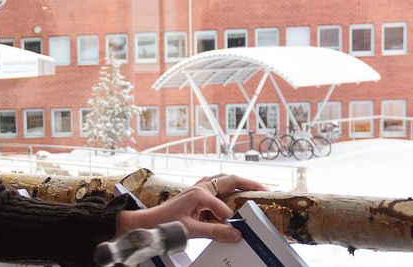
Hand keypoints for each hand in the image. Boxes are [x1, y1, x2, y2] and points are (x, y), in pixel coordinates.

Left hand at [116, 174, 265, 242]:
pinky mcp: (195, 193)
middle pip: (229, 179)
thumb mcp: (190, 230)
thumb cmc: (164, 223)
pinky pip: (216, 185)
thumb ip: (214, 232)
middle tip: (266, 189)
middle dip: (248, 183)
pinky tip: (234, 193)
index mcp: (199, 193)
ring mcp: (197, 188)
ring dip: (239, 182)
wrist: (146, 222)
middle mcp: (200, 186)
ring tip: (254, 188)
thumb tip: (236, 234)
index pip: (224, 207)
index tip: (242, 230)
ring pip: (223, 179)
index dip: (234, 220)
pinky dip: (228, 187)